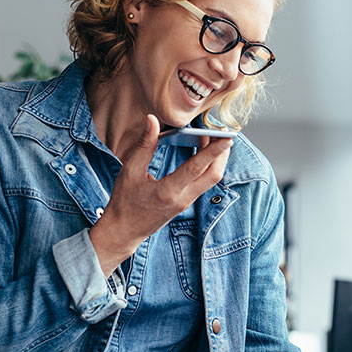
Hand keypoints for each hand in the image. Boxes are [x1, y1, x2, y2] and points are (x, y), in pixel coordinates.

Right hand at [89, 114, 231, 274]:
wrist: (124, 231)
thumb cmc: (124, 202)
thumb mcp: (130, 171)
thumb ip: (144, 145)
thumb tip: (152, 120)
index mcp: (168, 191)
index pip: (196, 168)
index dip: (213, 152)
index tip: (227, 138)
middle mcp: (182, 198)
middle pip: (214, 175)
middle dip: (223, 153)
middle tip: (224, 133)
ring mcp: (187, 202)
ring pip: (211, 179)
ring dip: (217, 159)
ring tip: (214, 137)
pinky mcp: (187, 202)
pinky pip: (204, 182)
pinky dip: (208, 165)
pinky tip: (202, 151)